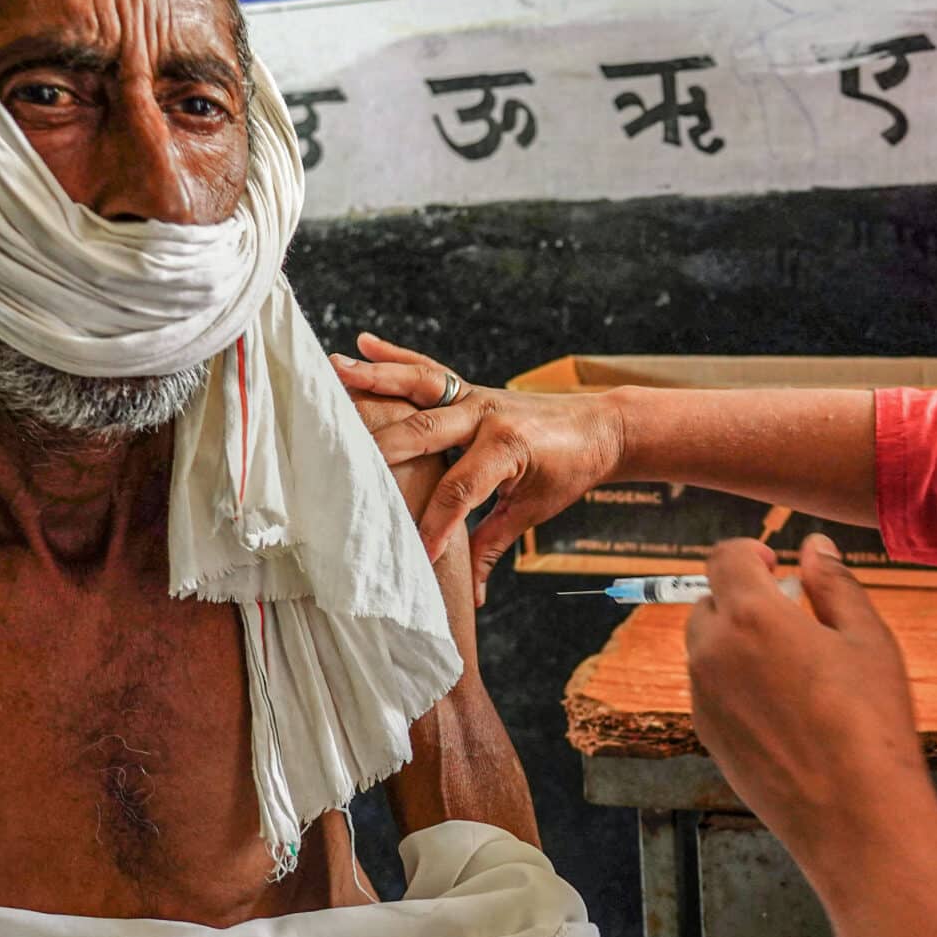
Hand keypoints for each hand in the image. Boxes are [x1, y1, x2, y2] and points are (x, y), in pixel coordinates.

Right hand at [330, 333, 625, 600]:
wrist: (602, 427)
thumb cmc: (570, 471)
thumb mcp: (533, 511)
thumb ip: (492, 545)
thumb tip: (469, 593)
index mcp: (506, 447)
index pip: (458, 491)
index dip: (434, 525)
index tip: (412, 552)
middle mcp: (487, 414)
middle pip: (424, 433)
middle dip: (380, 449)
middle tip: (339, 460)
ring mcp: (477, 395)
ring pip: (420, 385)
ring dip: (376, 377)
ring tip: (335, 370)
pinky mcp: (471, 388)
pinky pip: (430, 370)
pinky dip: (396, 356)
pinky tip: (364, 343)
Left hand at [685, 534, 925, 865]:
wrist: (853, 815)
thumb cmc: (869, 722)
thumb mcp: (866, 639)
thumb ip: (834, 584)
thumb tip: (813, 546)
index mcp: (751, 616)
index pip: (723, 557)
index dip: (748, 552)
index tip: (775, 566)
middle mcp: (713, 652)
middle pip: (709, 602)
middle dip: (743, 600)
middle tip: (794, 620)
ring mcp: (704, 697)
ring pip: (707, 648)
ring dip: (738, 642)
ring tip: (795, 669)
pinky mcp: (707, 734)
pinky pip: (712, 689)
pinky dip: (736, 683)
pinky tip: (785, 709)